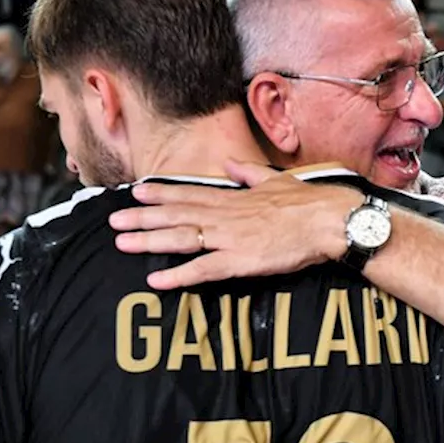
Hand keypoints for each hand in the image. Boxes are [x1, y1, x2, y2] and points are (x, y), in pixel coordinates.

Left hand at [108, 161, 363, 289]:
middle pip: (177, 215)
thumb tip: (232, 163)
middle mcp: (226, 215)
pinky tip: (156, 279)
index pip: (190, 193)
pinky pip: (203, 269)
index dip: (161, 194)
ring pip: (182, 238)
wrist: (330, 220)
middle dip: (143, 218)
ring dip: (150, 241)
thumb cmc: (310, 202)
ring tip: (122, 244)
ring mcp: (231, 237)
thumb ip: (249, 173)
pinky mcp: (241, 260)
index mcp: (235, 197)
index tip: (136, 193)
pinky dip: (178, 274)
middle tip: (113, 221)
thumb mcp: (276, 180)